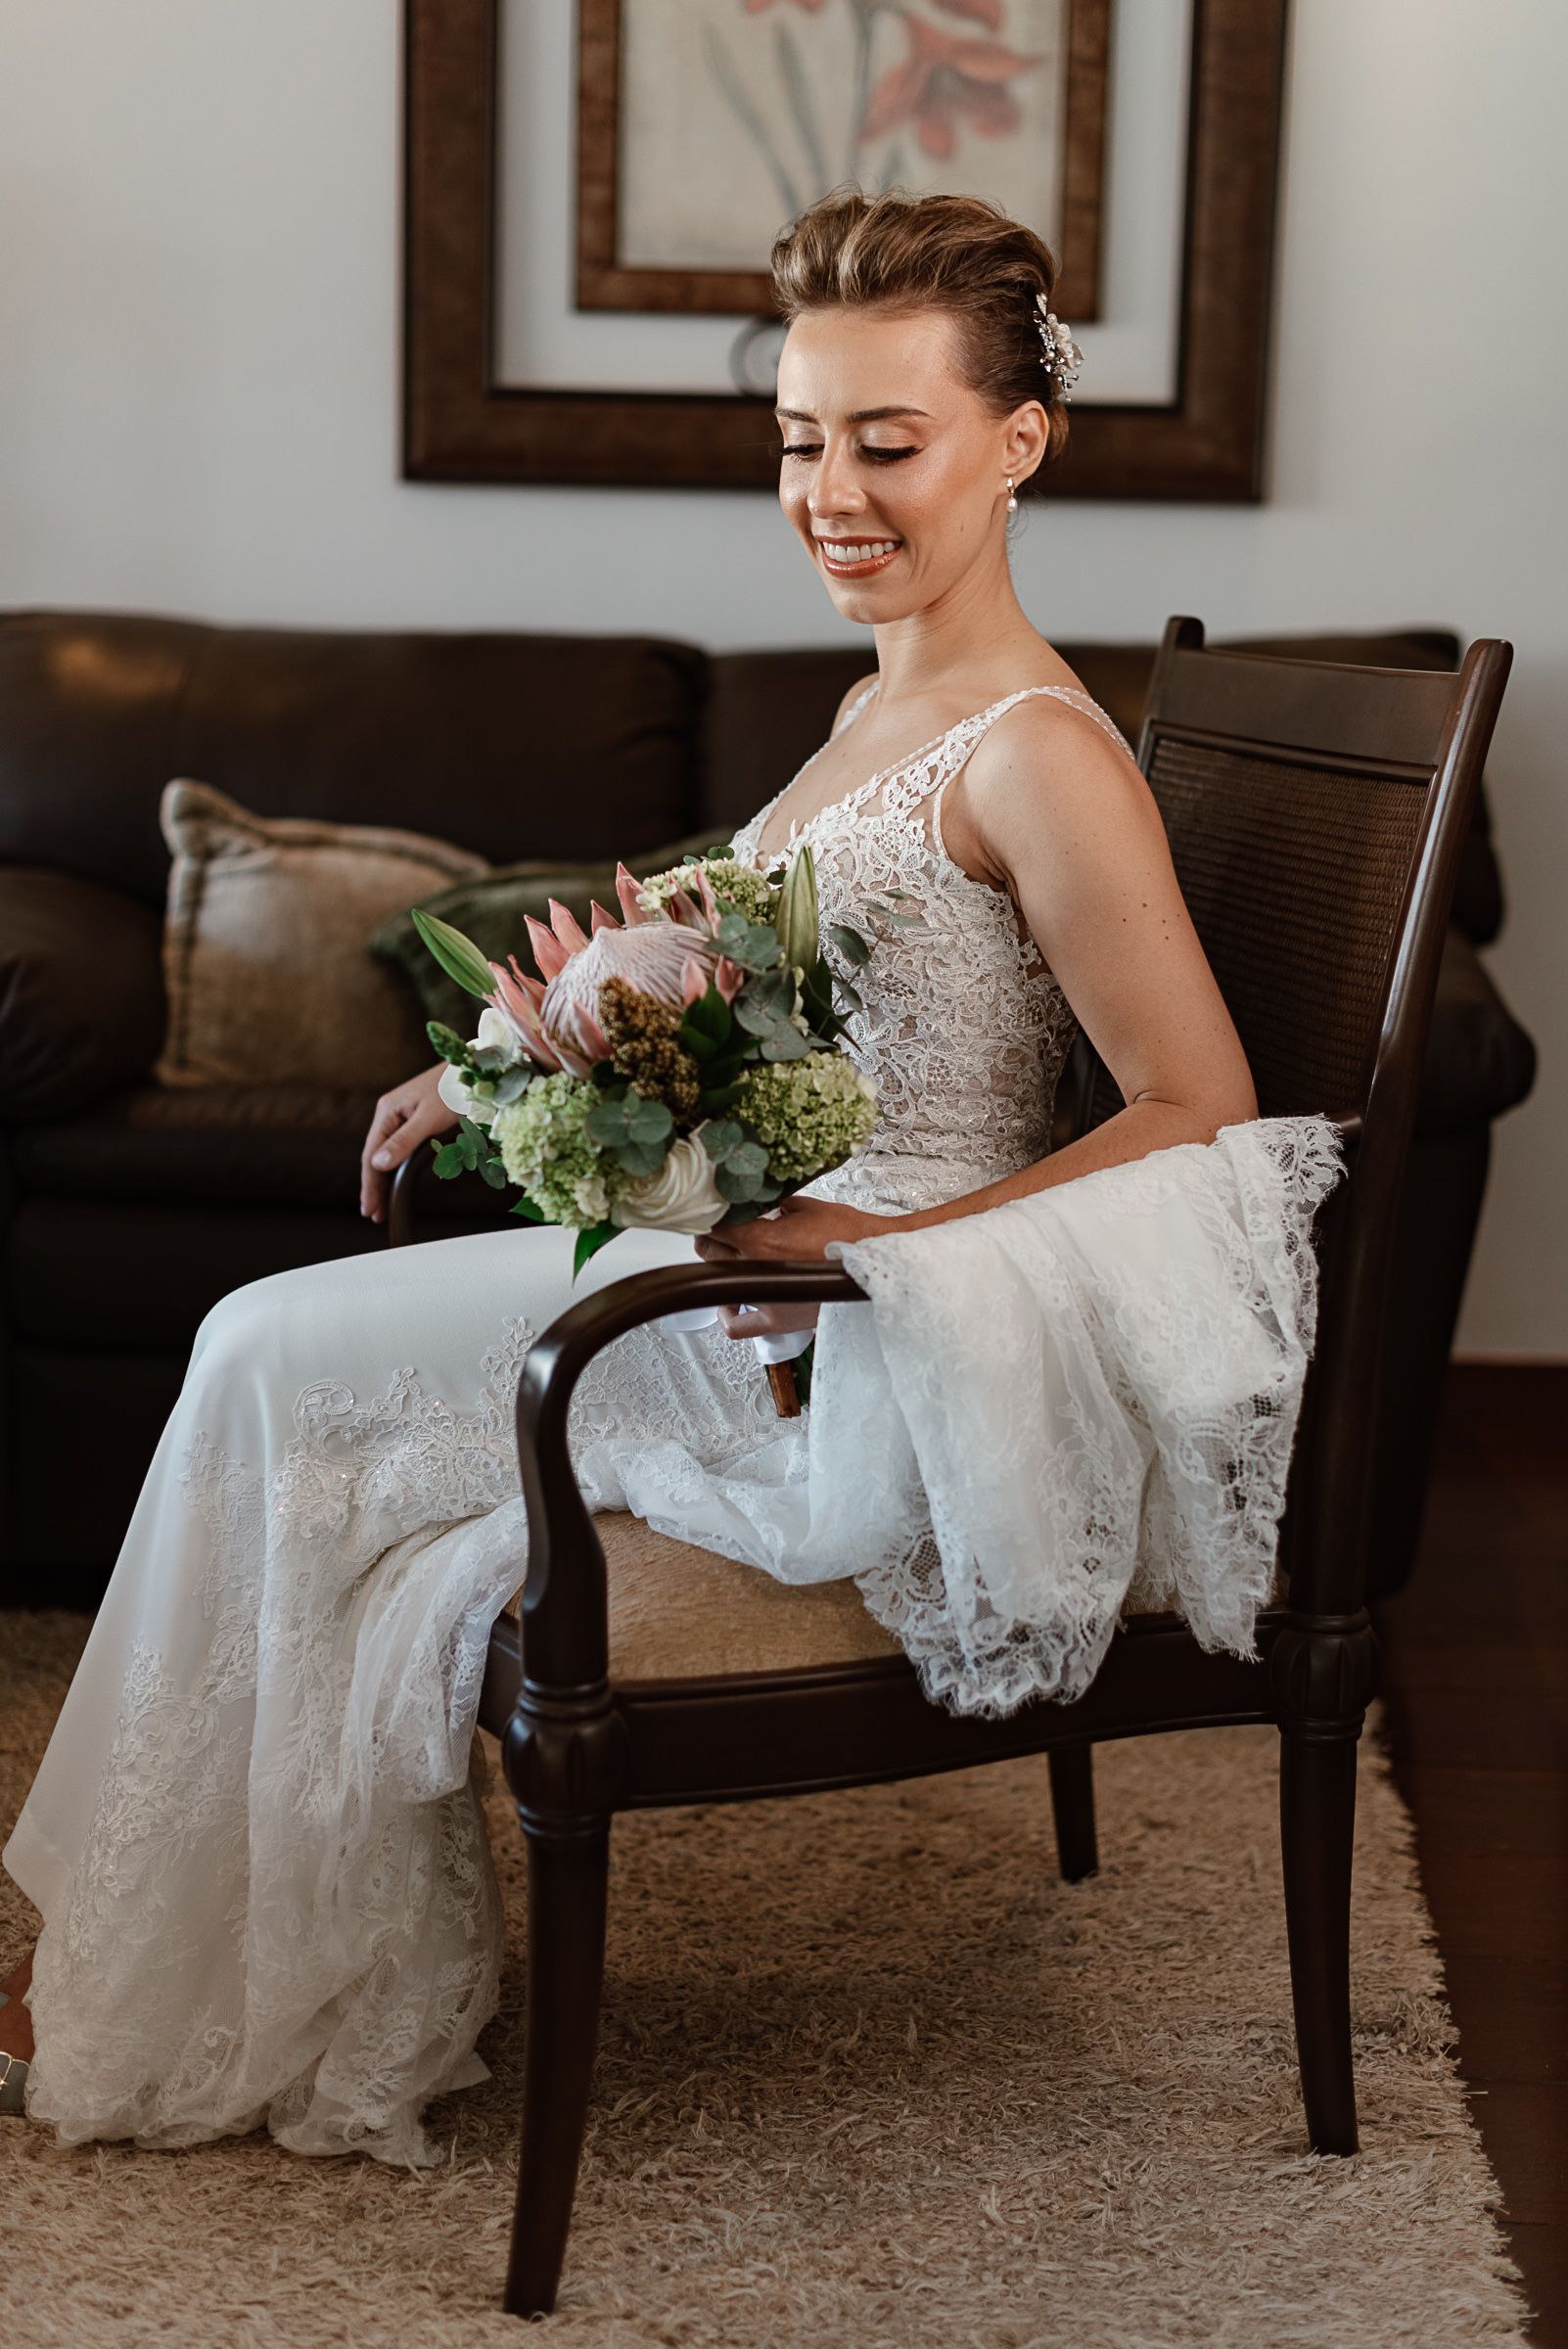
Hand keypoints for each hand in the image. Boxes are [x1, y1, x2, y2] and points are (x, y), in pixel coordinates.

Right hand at [360, 1062, 458, 1222]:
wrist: (473, 1069)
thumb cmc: (453, 1089)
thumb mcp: (429, 1118)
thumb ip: (404, 1142)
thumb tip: (377, 1164)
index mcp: (387, 1112)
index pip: (371, 1155)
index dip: (370, 1184)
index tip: (369, 1208)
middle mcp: (389, 1114)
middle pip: (376, 1157)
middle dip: (374, 1186)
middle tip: (374, 1214)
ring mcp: (401, 1117)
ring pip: (387, 1154)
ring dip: (384, 1179)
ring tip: (381, 1204)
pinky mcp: (414, 1119)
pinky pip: (400, 1148)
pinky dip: (396, 1167)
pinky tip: (394, 1179)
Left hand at [694, 1194, 888, 1337]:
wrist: (874, 1263)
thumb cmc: (849, 1235)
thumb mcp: (808, 1206)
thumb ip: (775, 1202)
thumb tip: (758, 1199)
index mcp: (761, 1239)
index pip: (715, 1226)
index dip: (713, 1215)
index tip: (716, 1211)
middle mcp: (757, 1270)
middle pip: (708, 1251)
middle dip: (713, 1237)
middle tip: (723, 1230)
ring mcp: (764, 1298)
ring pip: (717, 1282)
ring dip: (718, 1267)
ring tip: (730, 1258)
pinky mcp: (776, 1320)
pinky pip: (737, 1326)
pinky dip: (728, 1315)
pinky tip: (733, 1302)